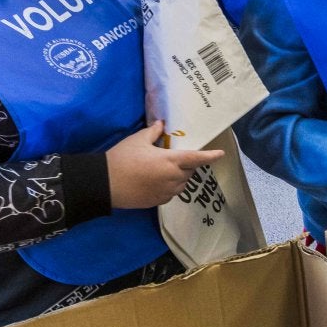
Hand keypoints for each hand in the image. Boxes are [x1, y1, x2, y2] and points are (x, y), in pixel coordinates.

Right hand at [105, 121, 224, 209]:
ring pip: (181, 184)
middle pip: (189, 171)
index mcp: (170, 161)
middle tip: (174, 157)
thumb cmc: (123, 158)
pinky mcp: (158, 202)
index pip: (196, 158)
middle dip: (187, 164)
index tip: (221, 154)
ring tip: (164, 169)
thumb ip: (153, 132)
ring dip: (179, 176)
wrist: (106, 184)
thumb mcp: (137, 140)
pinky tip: (156, 181)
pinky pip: (171, 193)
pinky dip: (169, 186)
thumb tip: (161, 125)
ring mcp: (166, 192)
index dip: (210, 156)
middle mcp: (173, 178)